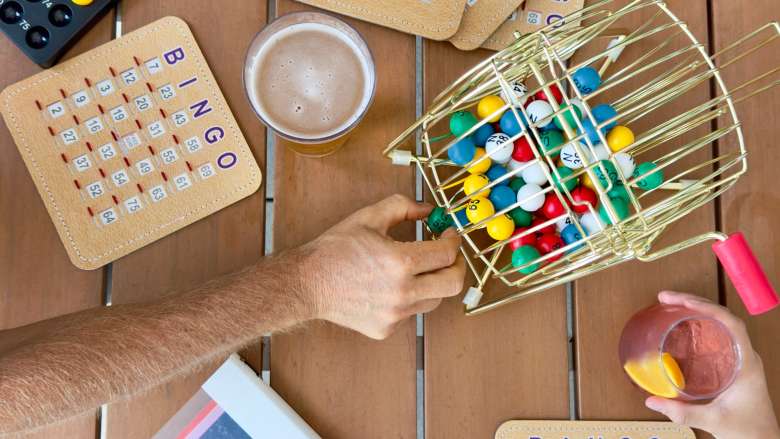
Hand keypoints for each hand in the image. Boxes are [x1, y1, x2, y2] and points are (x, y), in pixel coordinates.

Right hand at [296, 194, 465, 339]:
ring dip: (434, 282)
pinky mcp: (386, 328)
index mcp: (399, 262)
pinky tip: (392, 286)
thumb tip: (429, 209)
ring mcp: (395, 315)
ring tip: (419, 269)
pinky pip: (411, 312)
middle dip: (458, 265)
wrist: (307, 283)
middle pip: (453, 284)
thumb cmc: (335, 250)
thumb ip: (403, 207)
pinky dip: (410, 297)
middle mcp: (402, 292)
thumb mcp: (369, 217)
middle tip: (450, 255)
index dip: (454, 240)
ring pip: (434, 300)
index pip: (446, 254)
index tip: (449, 234)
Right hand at [644, 291, 779, 438]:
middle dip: (694, 302)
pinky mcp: (732, 362)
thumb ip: (682, 412)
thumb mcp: (713, 421)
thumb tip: (652, 402)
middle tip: (666, 298)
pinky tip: (682, 324)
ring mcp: (740, 357)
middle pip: (722, 317)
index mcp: (747, 363)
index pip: (731, 323)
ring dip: (696, 309)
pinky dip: (699, 324)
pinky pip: (717, 334)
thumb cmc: (747, 430)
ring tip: (671, 304)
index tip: (683, 301)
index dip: (707, 307)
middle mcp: (745, 355)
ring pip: (720, 323)